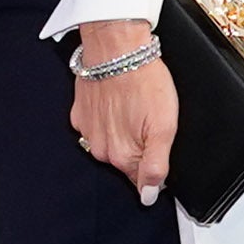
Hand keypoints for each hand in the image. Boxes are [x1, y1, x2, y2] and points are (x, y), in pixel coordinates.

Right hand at [67, 21, 175, 201]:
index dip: (153, 165)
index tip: (157, 143)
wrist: (116, 47)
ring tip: (132, 106)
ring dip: (121, 130)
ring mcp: (87, 130)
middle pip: (125, 160)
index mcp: (122, 155)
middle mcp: (100, 148)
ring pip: (110, 142)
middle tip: (148, 119)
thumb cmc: (144, 80)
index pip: (140, 178)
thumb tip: (148, 196)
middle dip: (138, 145)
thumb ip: (156, 166)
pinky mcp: (80, 113)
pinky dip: (106, 116)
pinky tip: (117, 100)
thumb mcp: (164, 127)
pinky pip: (96, 124)